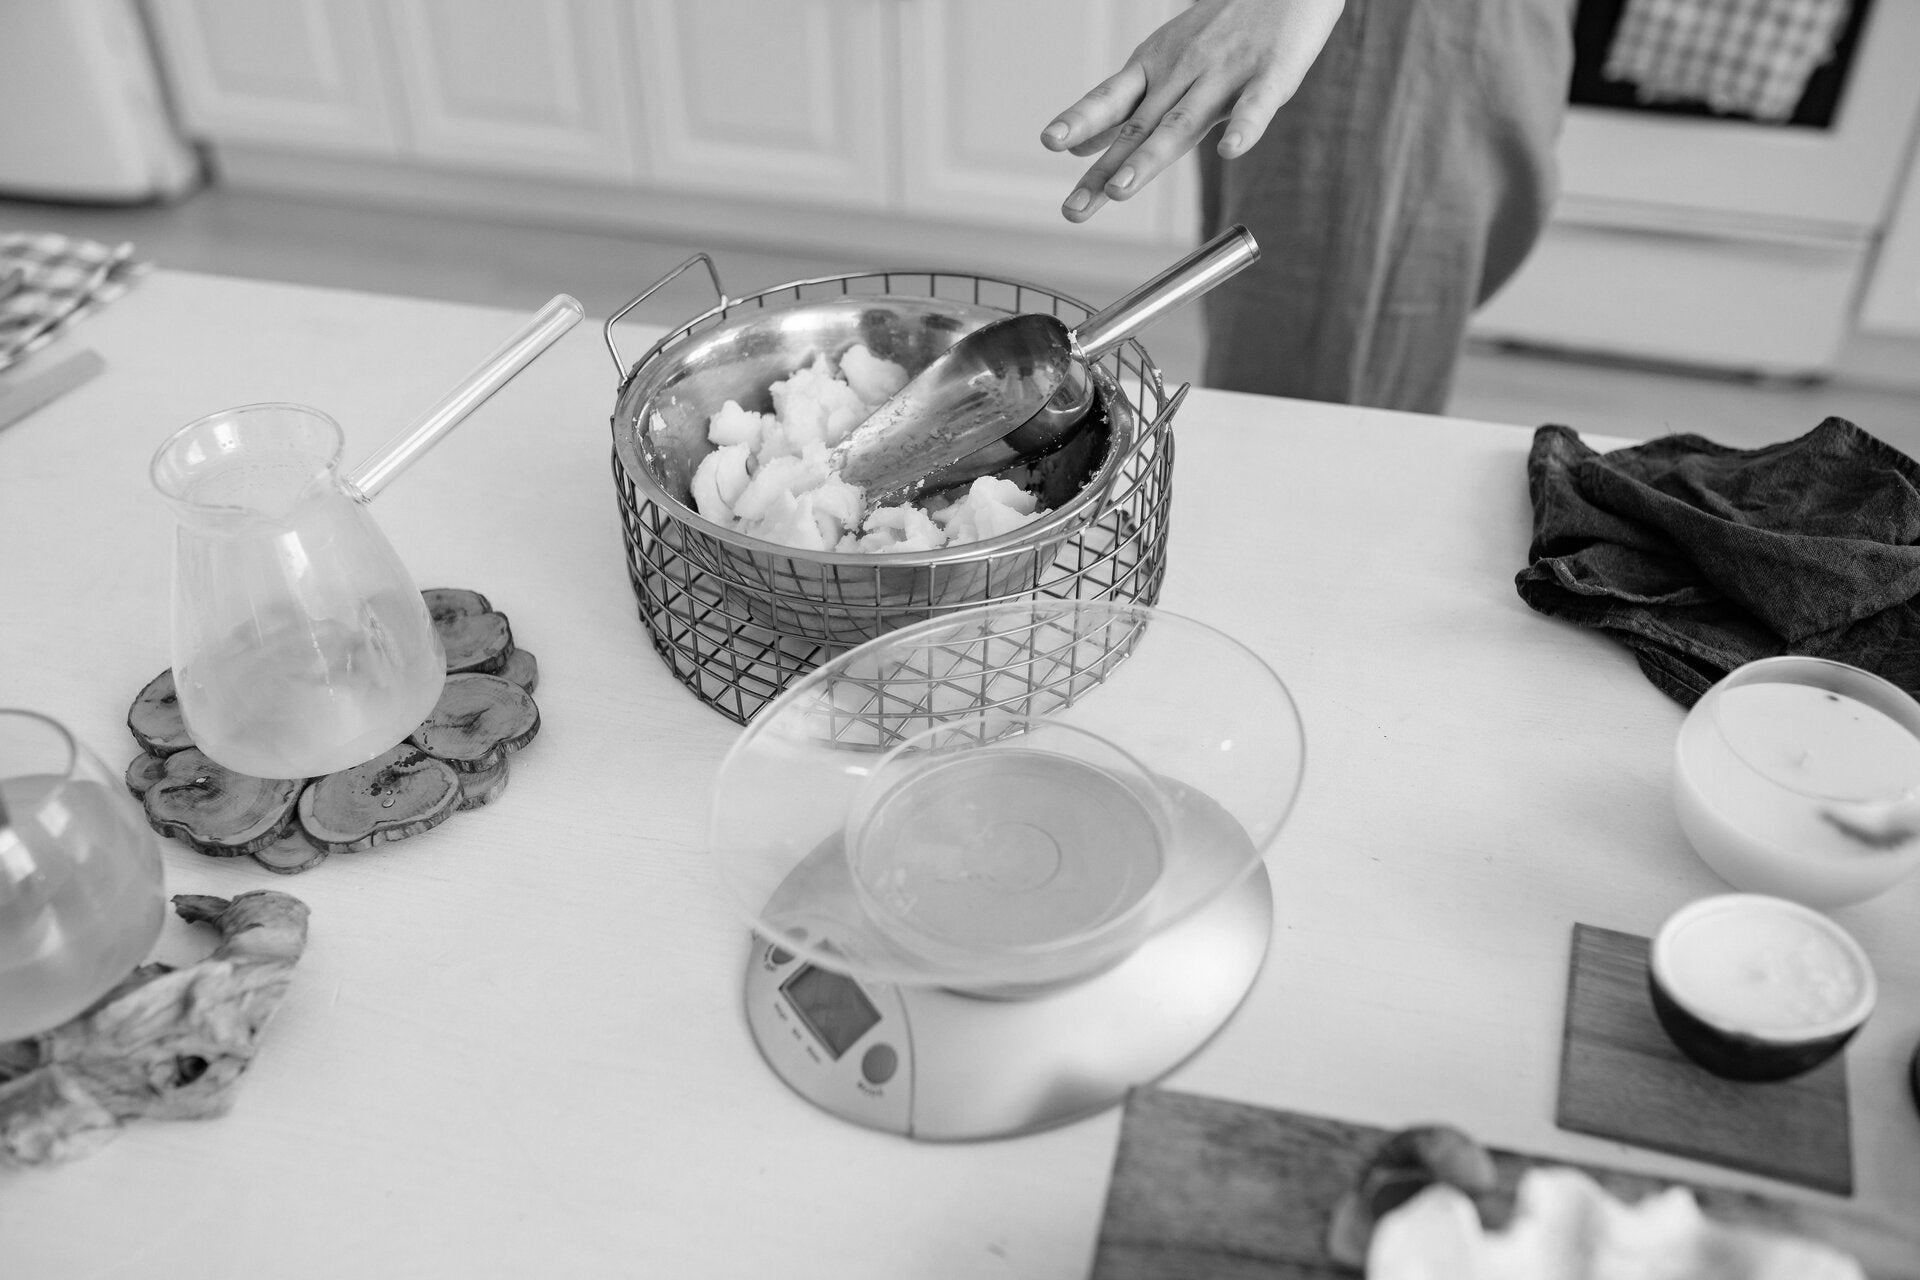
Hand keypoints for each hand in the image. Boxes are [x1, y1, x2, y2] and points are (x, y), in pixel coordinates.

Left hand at [1041, 0, 1344, 222]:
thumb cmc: (1222, 26)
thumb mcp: (1161, 61)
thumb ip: (1124, 107)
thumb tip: (1076, 146)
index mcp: (1155, 69)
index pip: (1110, 102)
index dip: (1079, 121)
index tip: (1050, 143)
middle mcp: (1183, 71)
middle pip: (1139, 127)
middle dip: (1105, 169)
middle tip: (1075, 207)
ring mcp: (1225, 73)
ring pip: (1183, 121)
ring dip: (1150, 156)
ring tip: (1121, 189)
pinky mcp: (1271, 73)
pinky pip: (1255, 105)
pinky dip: (1244, 129)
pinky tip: (1230, 151)